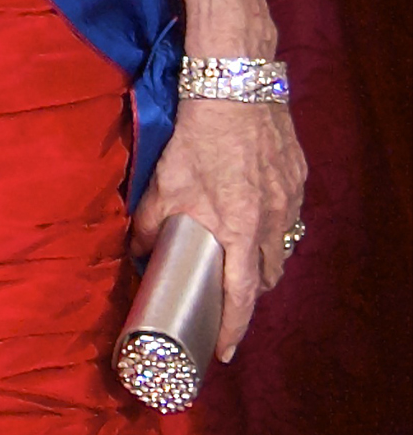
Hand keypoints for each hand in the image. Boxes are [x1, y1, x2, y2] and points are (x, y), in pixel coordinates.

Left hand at [132, 97, 306, 360]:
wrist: (234, 84)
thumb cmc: (197, 135)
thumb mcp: (164, 182)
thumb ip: (150, 223)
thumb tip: (136, 253)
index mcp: (240, 230)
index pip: (242, 296)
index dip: (233, 328)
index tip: (223, 351)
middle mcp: (273, 221)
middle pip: (269, 276)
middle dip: (251, 292)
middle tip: (228, 293)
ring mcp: (290, 198)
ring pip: (284, 247)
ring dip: (266, 259)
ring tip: (243, 257)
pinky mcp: (297, 175)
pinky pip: (291, 215)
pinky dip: (276, 225)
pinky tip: (259, 214)